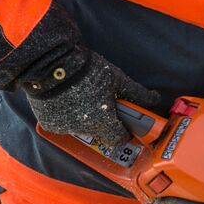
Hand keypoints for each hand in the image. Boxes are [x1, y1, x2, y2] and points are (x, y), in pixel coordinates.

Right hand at [23, 49, 159, 147]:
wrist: (51, 64)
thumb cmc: (88, 71)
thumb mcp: (117, 79)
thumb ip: (137, 93)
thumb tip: (155, 99)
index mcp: (102, 122)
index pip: (118, 139)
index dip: (124, 131)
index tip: (124, 123)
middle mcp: (84, 130)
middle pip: (99, 131)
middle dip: (103, 120)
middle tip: (102, 102)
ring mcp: (65, 128)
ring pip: (81, 127)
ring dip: (84, 117)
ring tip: (82, 95)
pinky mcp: (49, 123)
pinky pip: (63, 123)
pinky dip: (67, 114)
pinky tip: (67, 98)